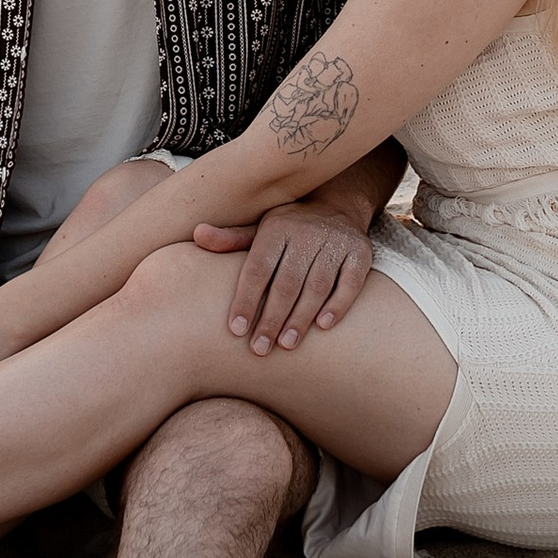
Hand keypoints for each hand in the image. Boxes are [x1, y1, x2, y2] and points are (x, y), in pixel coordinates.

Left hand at [192, 198, 373, 352]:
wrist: (338, 208)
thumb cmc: (289, 230)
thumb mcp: (260, 231)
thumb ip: (232, 240)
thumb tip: (197, 235)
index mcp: (277, 227)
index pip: (258, 268)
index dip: (245, 300)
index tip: (236, 330)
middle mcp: (306, 232)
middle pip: (286, 282)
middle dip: (271, 318)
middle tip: (260, 349)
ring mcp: (336, 241)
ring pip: (317, 285)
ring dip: (301, 318)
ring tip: (286, 344)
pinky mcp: (360, 252)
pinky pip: (350, 282)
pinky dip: (338, 305)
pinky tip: (323, 326)